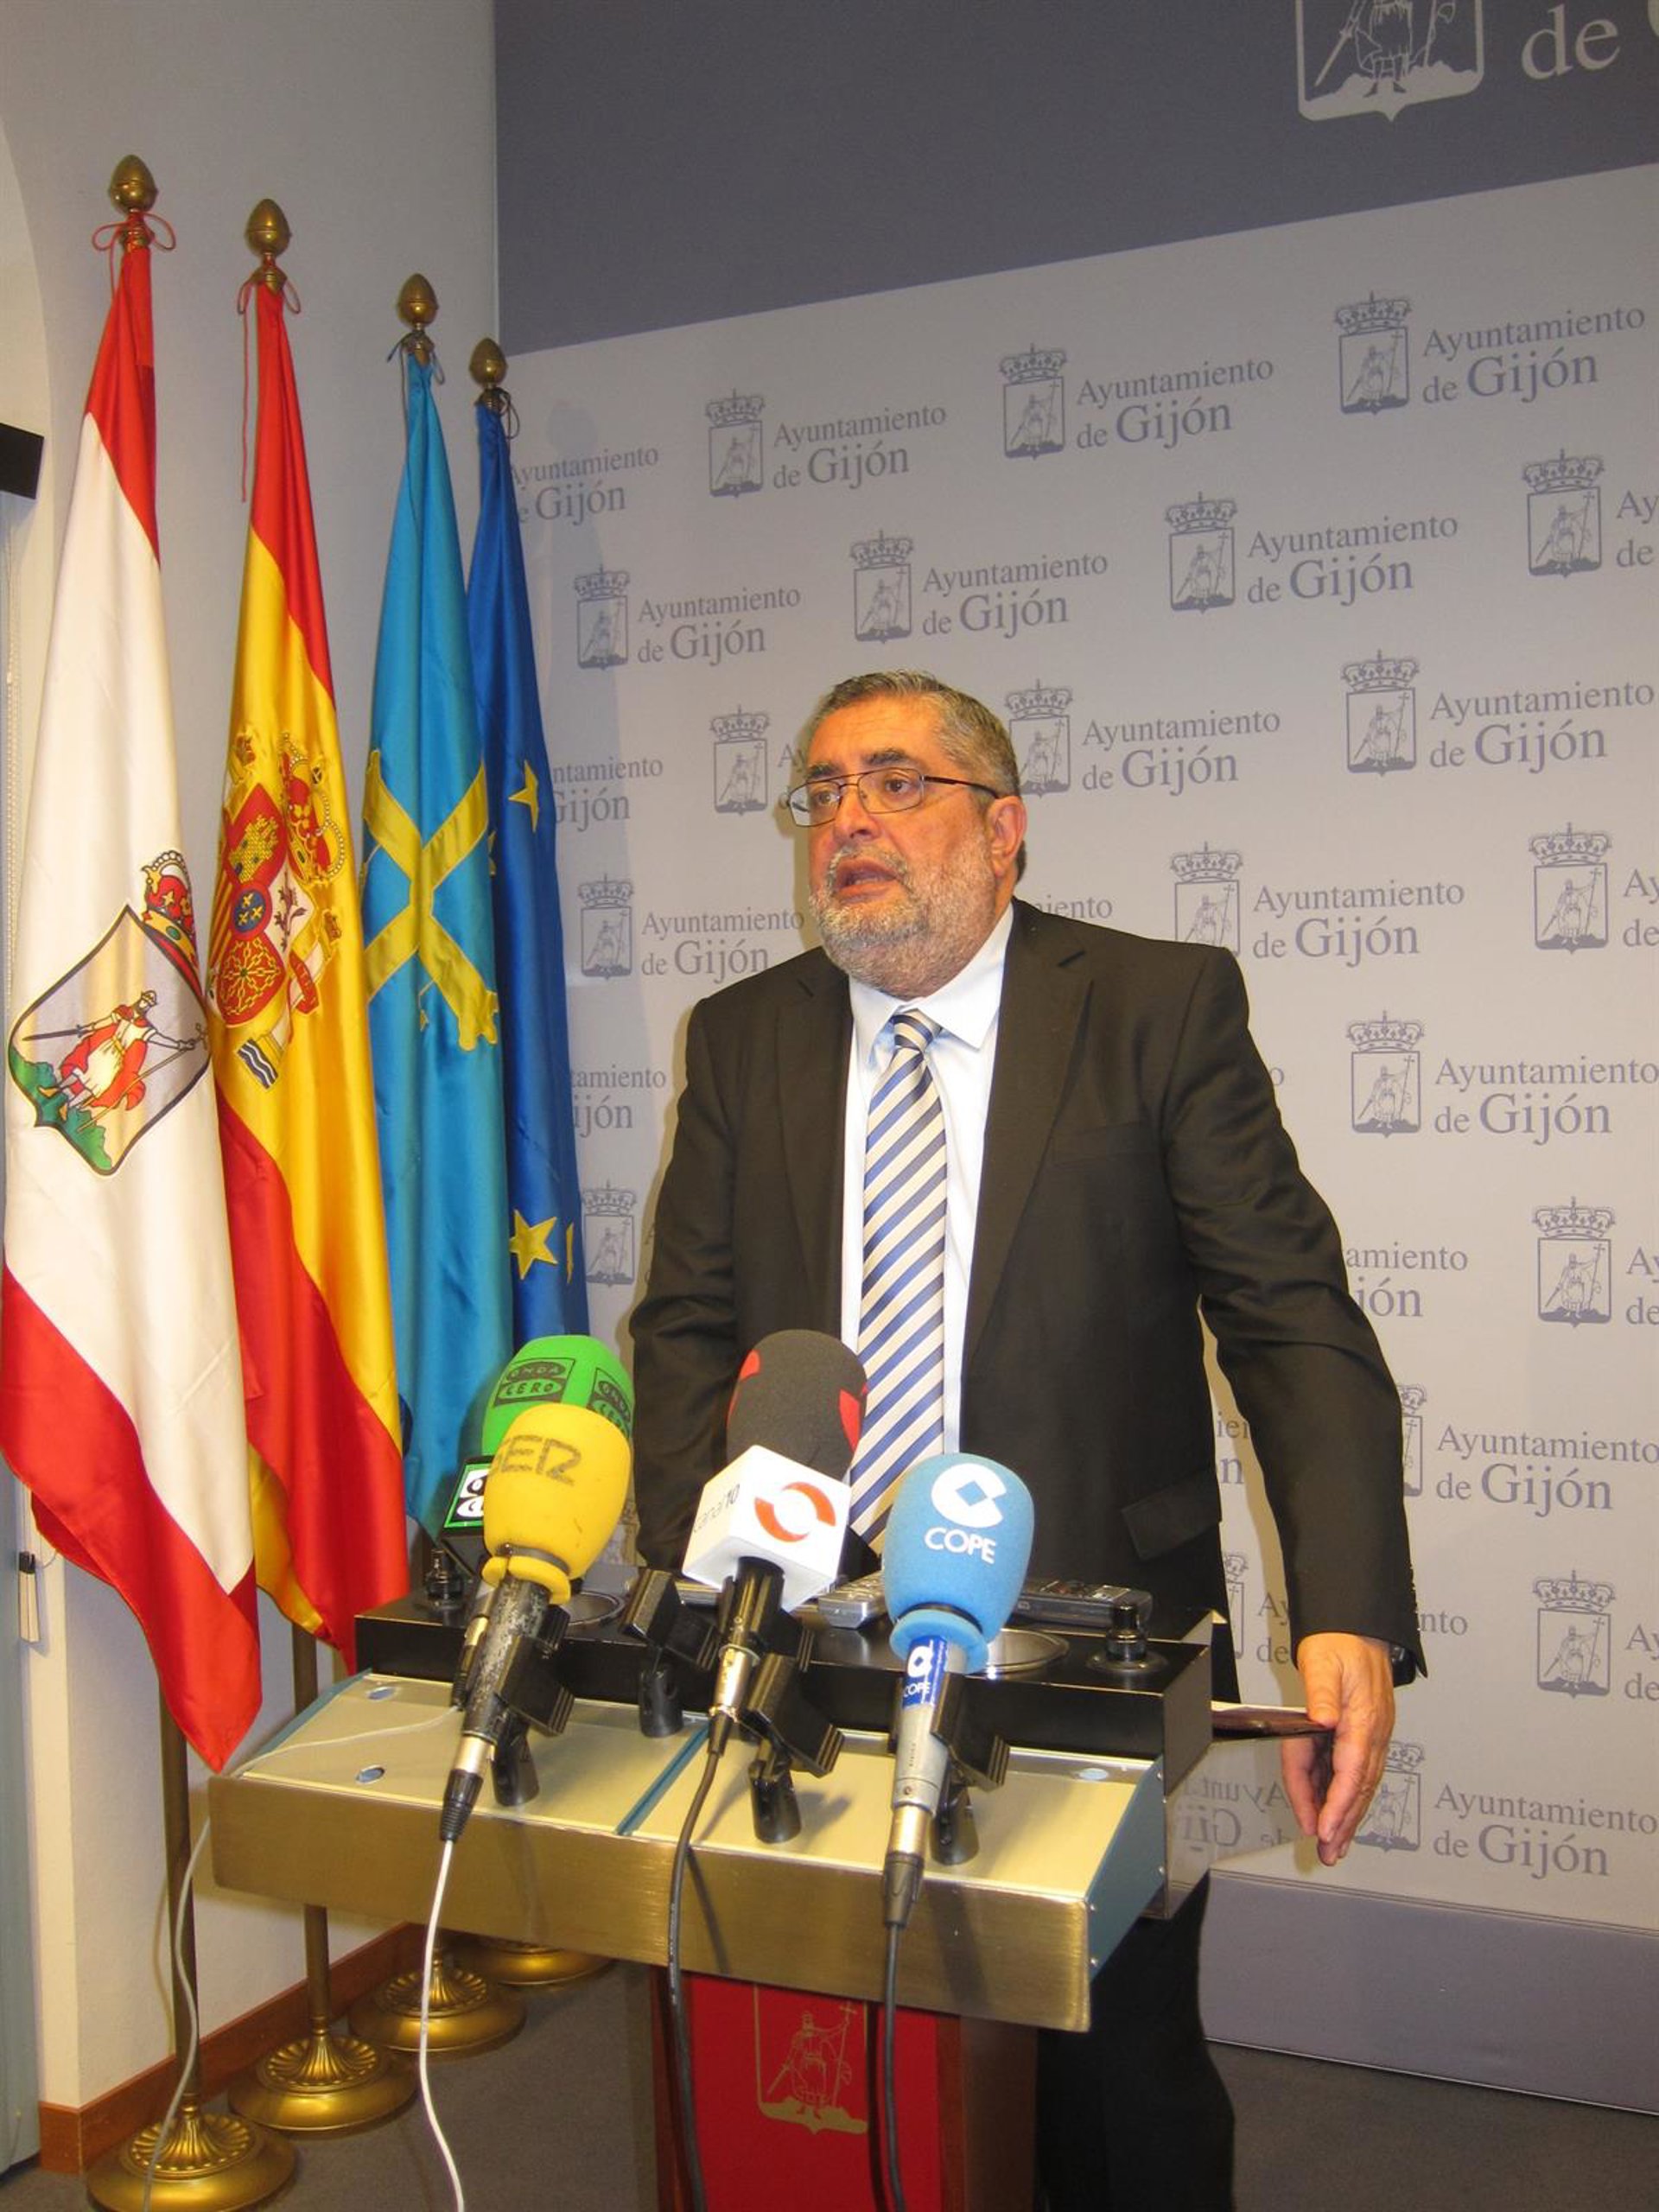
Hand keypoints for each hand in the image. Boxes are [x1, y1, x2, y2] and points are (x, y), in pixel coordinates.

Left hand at [1281, 1633, 1394, 1865]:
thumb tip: (1323, 1720)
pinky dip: (1344, 1796)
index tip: (1325, 1828)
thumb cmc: (1340, 1642)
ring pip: (1359, 1785)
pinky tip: (1335, 1815)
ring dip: (1346, 1817)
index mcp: (1361, 1719)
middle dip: (1343, 1823)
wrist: (1357, 1626)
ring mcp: (1370, 1736)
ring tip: (1335, 1847)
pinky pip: (1354, 1772)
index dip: (1337, 1803)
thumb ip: (1321, 1693)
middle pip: (1358, 1787)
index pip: (1350, 1771)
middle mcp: (1371, 1732)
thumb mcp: (1323, 1662)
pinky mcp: (1363, 1735)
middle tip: (1330, 1853)